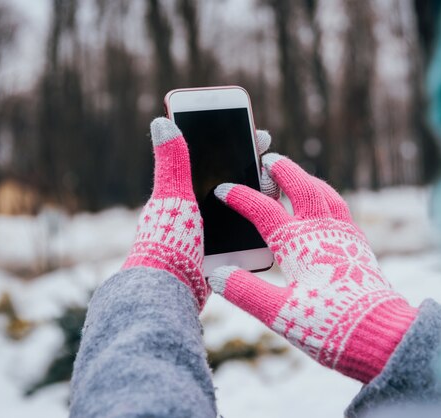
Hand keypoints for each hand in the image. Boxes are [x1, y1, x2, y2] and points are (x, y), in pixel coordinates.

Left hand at [123, 118, 274, 310]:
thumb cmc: (168, 241)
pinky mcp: (218, 256)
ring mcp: (206, 235)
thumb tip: (161, 122)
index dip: (236, 145)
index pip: (211, 161)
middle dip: (252, 171)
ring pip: (238, 210)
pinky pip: (242, 236)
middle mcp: (193, 212)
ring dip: (258, 198)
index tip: (260, 136)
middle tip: (275, 162)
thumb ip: (172, 162)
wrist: (171, 292)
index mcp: (180, 195)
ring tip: (279, 189)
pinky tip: (275, 221)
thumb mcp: (173, 196)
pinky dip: (256, 226)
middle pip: (229, 183)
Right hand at [208, 153, 417, 382]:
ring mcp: (343, 236)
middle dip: (282, 170)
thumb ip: (245, 291)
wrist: (381, 334)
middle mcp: (322, 231)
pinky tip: (325, 207)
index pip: (263, 210)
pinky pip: (340, 209)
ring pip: (324, 193)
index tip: (223, 190)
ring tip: (295, 175)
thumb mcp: (280, 313)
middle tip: (268, 159)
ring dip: (306, 179)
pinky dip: (327, 197)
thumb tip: (216, 274)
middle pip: (301, 187)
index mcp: (298, 244)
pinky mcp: (358, 246)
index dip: (240, 197)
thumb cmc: (329, 324)